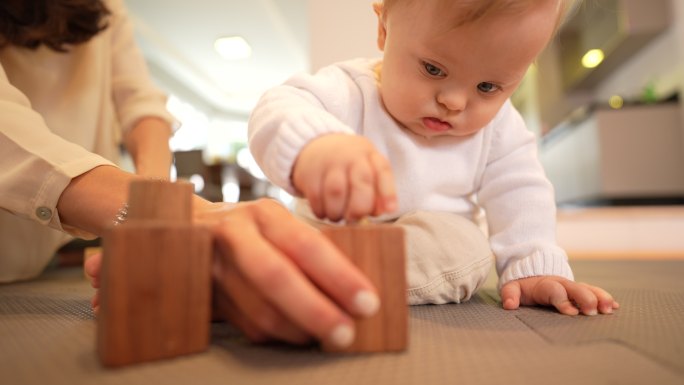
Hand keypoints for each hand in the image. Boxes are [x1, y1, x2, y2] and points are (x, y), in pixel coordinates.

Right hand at [87, 198, 380, 348]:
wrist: (189, 230)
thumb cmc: (253, 231)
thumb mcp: (280, 225)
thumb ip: (310, 248)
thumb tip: (357, 288)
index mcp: (264, 214)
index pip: (306, 244)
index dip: (339, 276)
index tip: (368, 301)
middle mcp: (235, 236)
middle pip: (277, 278)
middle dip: (317, 311)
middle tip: (347, 334)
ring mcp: (215, 268)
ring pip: (261, 311)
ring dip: (301, 330)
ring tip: (330, 335)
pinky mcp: (207, 297)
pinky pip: (250, 327)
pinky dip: (282, 335)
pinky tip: (299, 332)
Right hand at [292, 134, 396, 221]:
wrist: (315, 147)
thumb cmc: (348, 166)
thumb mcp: (367, 169)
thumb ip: (377, 191)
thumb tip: (380, 211)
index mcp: (370, 155)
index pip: (383, 171)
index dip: (388, 192)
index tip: (389, 210)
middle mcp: (351, 156)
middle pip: (361, 182)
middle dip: (360, 207)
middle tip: (354, 219)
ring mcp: (329, 163)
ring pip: (336, 192)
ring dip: (338, 212)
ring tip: (337, 216)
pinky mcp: (310, 173)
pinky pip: (316, 197)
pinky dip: (321, 210)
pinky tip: (323, 211)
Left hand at [500, 275, 619, 315]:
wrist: (533, 271)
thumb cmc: (523, 285)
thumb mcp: (512, 287)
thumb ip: (510, 294)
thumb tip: (509, 305)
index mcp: (545, 284)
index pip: (554, 291)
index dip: (563, 301)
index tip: (572, 312)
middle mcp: (561, 284)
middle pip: (575, 289)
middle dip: (585, 298)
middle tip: (593, 311)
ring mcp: (572, 286)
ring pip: (588, 289)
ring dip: (599, 297)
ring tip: (610, 308)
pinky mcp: (580, 290)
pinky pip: (594, 292)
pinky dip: (604, 298)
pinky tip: (615, 307)